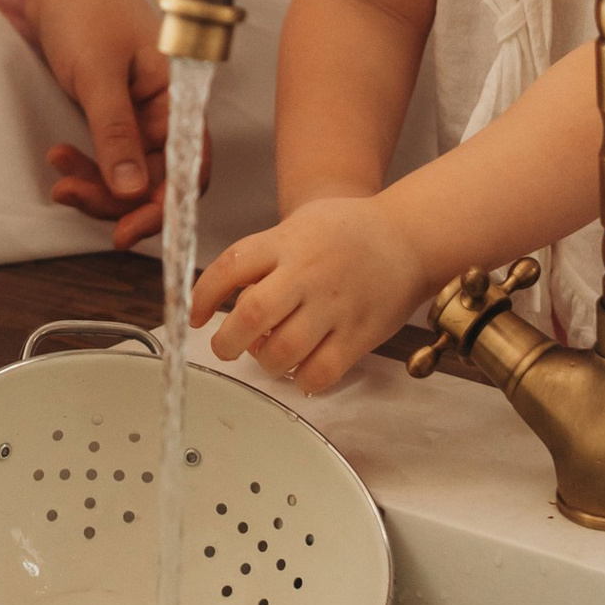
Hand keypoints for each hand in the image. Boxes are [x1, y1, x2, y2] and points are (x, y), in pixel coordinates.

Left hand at [21, 0, 171, 242]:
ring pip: (129, 171)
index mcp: (178, 97)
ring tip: (59, 177)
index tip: (126, 231)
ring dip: (95, 184)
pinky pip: (108, 154)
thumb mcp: (98, 73)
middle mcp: (165, 109)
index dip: (162, 206)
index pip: (188, 167)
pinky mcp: (113, 109)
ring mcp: (138, 111)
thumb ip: (116, 133)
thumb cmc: (86, 5)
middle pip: (157, 178)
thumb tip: (133, 192)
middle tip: (72, 198)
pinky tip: (60, 159)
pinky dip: (86, 165)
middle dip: (116, 198)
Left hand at [190, 197, 432, 397]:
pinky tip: (300, 367)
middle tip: (225, 347)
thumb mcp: (298, 225)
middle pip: (251, 315)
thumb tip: (225, 302)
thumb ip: (263, 257)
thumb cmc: (347, 231)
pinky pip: (319, 373)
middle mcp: (307, 273)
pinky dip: (300, 379)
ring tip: (268, 353)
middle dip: (227, 341)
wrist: (408, 237)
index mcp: (286, 242)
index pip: (230, 267)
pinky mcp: (358, 335)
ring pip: (281, 352)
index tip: (197, 317)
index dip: (204, 296)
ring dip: (264, 362)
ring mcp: (334, 306)